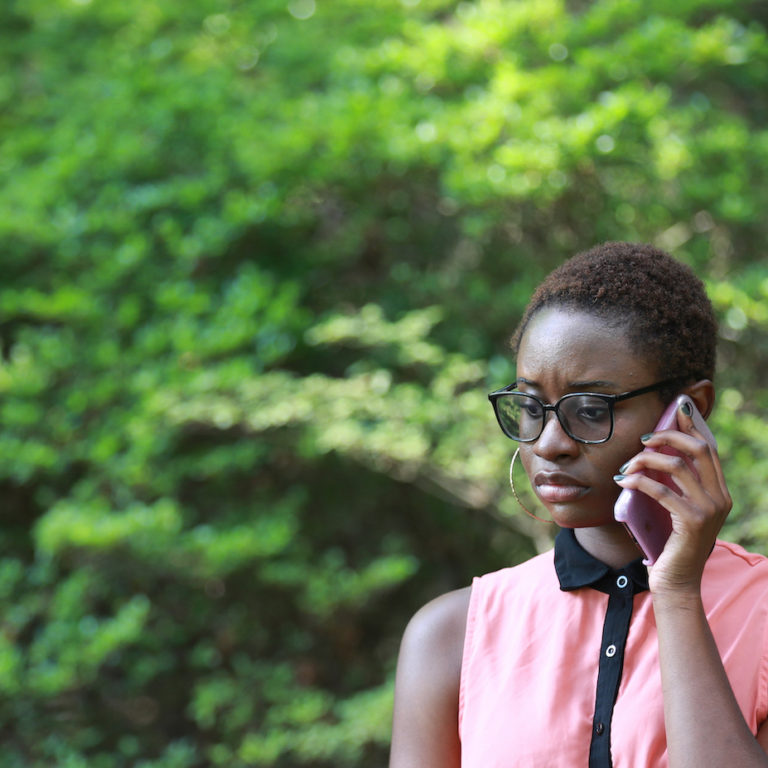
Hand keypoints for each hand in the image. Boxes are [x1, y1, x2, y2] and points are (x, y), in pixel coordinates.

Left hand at [614, 402, 731, 594]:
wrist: (676, 582)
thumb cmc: (670, 544)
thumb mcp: (676, 510)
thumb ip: (675, 486)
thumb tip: (654, 454)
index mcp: (719, 493)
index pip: (708, 450)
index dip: (692, 427)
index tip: (676, 409)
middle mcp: (720, 498)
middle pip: (698, 449)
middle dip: (669, 436)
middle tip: (644, 439)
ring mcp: (709, 510)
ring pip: (677, 466)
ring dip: (646, 460)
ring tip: (626, 466)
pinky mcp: (692, 521)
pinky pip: (661, 490)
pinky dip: (639, 481)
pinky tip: (623, 482)